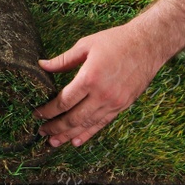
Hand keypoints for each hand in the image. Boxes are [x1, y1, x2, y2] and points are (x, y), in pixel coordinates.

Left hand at [31, 20, 167, 148]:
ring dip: (69, 135)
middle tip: (41, 132)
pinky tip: (77, 141)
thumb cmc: (116, 41)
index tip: (37, 114)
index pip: (64, 101)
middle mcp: (102, 94)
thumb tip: (42, 65)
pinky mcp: (123, 105)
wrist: (148, 45)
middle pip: (74, 118)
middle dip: (56, 127)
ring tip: (54, 142)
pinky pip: (103, 123)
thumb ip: (63, 60)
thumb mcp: (86, 45)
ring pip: (88, 124)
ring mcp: (114, 102)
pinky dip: (89, 133)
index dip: (49, 110)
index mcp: (90, 78)